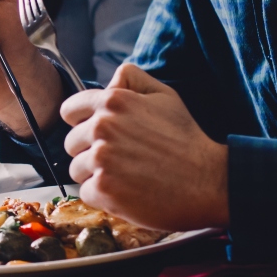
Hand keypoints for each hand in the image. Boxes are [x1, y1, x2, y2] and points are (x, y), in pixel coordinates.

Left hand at [61, 64, 229, 230]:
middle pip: (71, 143)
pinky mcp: (104, 189)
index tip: (96, 136)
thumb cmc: (185, 139)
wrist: (208, 181)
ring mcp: (101, 159)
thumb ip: (130, 79)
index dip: (81, 124)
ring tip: (126, 176)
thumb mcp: (163, 95)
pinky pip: (86, 192)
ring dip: (96, 175)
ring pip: (76, 169)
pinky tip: (127, 192)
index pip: (69, 111)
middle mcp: (101, 127)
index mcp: (111, 102)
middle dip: (90, 151)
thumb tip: (107, 82)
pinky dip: (103, 196)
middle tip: (120, 160)